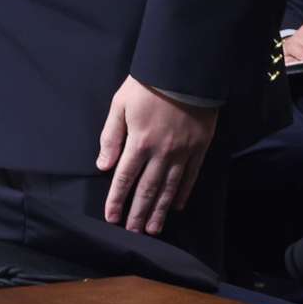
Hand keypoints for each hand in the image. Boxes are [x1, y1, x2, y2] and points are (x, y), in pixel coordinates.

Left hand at [96, 76, 219, 235]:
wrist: (186, 70)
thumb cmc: (149, 84)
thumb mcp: (120, 104)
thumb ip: (111, 136)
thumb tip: (103, 165)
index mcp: (139, 141)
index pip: (125, 177)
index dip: (117, 199)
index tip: (111, 217)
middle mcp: (161, 153)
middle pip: (147, 189)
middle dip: (138, 213)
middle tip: (133, 233)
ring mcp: (183, 152)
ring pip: (169, 188)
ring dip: (159, 211)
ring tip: (152, 229)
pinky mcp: (199, 148)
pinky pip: (190, 177)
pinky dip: (183, 193)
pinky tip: (176, 206)